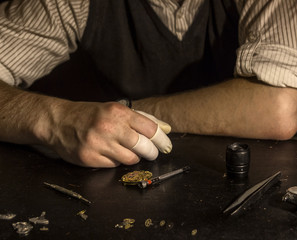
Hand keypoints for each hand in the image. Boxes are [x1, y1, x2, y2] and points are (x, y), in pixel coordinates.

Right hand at [43, 101, 171, 167]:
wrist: (59, 121)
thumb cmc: (92, 115)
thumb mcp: (116, 110)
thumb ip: (143, 119)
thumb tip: (166, 129)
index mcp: (119, 112)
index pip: (150, 129)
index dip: (162, 140)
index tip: (166, 146)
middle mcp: (109, 127)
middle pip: (144, 146)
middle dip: (151, 152)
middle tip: (151, 153)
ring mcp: (98, 143)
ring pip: (130, 159)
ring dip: (133, 157)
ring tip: (127, 150)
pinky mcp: (89, 158)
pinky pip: (114, 165)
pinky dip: (116, 161)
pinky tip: (110, 153)